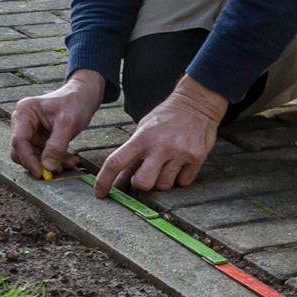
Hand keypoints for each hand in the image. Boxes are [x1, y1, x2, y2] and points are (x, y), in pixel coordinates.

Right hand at [10, 70, 103, 177]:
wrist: (83, 96)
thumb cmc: (75, 102)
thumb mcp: (68, 123)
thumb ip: (57, 145)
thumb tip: (48, 167)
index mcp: (24, 112)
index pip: (19, 140)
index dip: (28, 159)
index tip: (40, 173)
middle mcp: (22, 122)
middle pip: (22, 151)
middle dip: (39, 163)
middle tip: (59, 170)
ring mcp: (30, 131)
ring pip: (33, 156)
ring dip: (50, 164)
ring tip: (70, 163)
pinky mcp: (39, 139)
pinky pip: (43, 155)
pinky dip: (56, 160)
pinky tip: (70, 160)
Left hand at [94, 76, 225, 196]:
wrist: (196, 104)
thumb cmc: (165, 118)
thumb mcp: (143, 131)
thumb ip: (131, 156)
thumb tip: (118, 182)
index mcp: (142, 138)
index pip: (116, 162)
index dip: (104, 180)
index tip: (100, 193)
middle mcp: (160, 147)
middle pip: (142, 183)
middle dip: (141, 184)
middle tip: (146, 175)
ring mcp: (179, 153)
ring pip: (164, 186)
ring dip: (161, 181)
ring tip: (166, 165)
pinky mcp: (196, 158)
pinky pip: (183, 182)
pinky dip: (179, 178)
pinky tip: (180, 164)